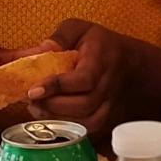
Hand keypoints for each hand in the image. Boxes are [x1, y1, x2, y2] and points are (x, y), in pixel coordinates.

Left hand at [26, 20, 141, 142]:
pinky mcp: (107, 118)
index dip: (58, 86)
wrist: (128, 62)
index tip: (33, 90)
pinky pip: (90, 132)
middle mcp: (108, 85)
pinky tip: (52, 119)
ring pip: (88, 122)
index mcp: (101, 60)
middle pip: (84, 105)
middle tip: (31, 100)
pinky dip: (69, 130)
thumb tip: (41, 49)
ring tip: (38, 109)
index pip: (84, 79)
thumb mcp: (80, 29)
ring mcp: (110, 104)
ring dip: (58, 120)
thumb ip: (60, 36)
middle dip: (52, 106)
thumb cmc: (99, 44)